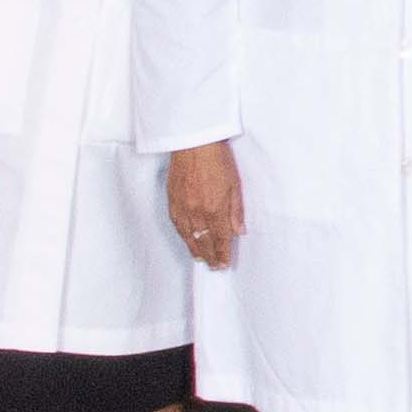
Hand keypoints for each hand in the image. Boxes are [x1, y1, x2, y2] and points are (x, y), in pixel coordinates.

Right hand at [162, 140, 243, 269]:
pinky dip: (183, 236)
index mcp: (215, 209)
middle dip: (210, 255)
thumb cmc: (217, 160)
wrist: (193, 144)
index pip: (220, 238)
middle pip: (203, 241)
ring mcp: (182, 207)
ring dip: (195, 249)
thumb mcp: (235, 185)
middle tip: (214, 266)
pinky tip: (187, 240)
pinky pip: (177, 225)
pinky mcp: (172, 201)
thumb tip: (239, 231)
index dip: (222, 253)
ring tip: (201, 258)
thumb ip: (236, 211)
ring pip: (188, 236)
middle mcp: (197, 212)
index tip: (224, 264)